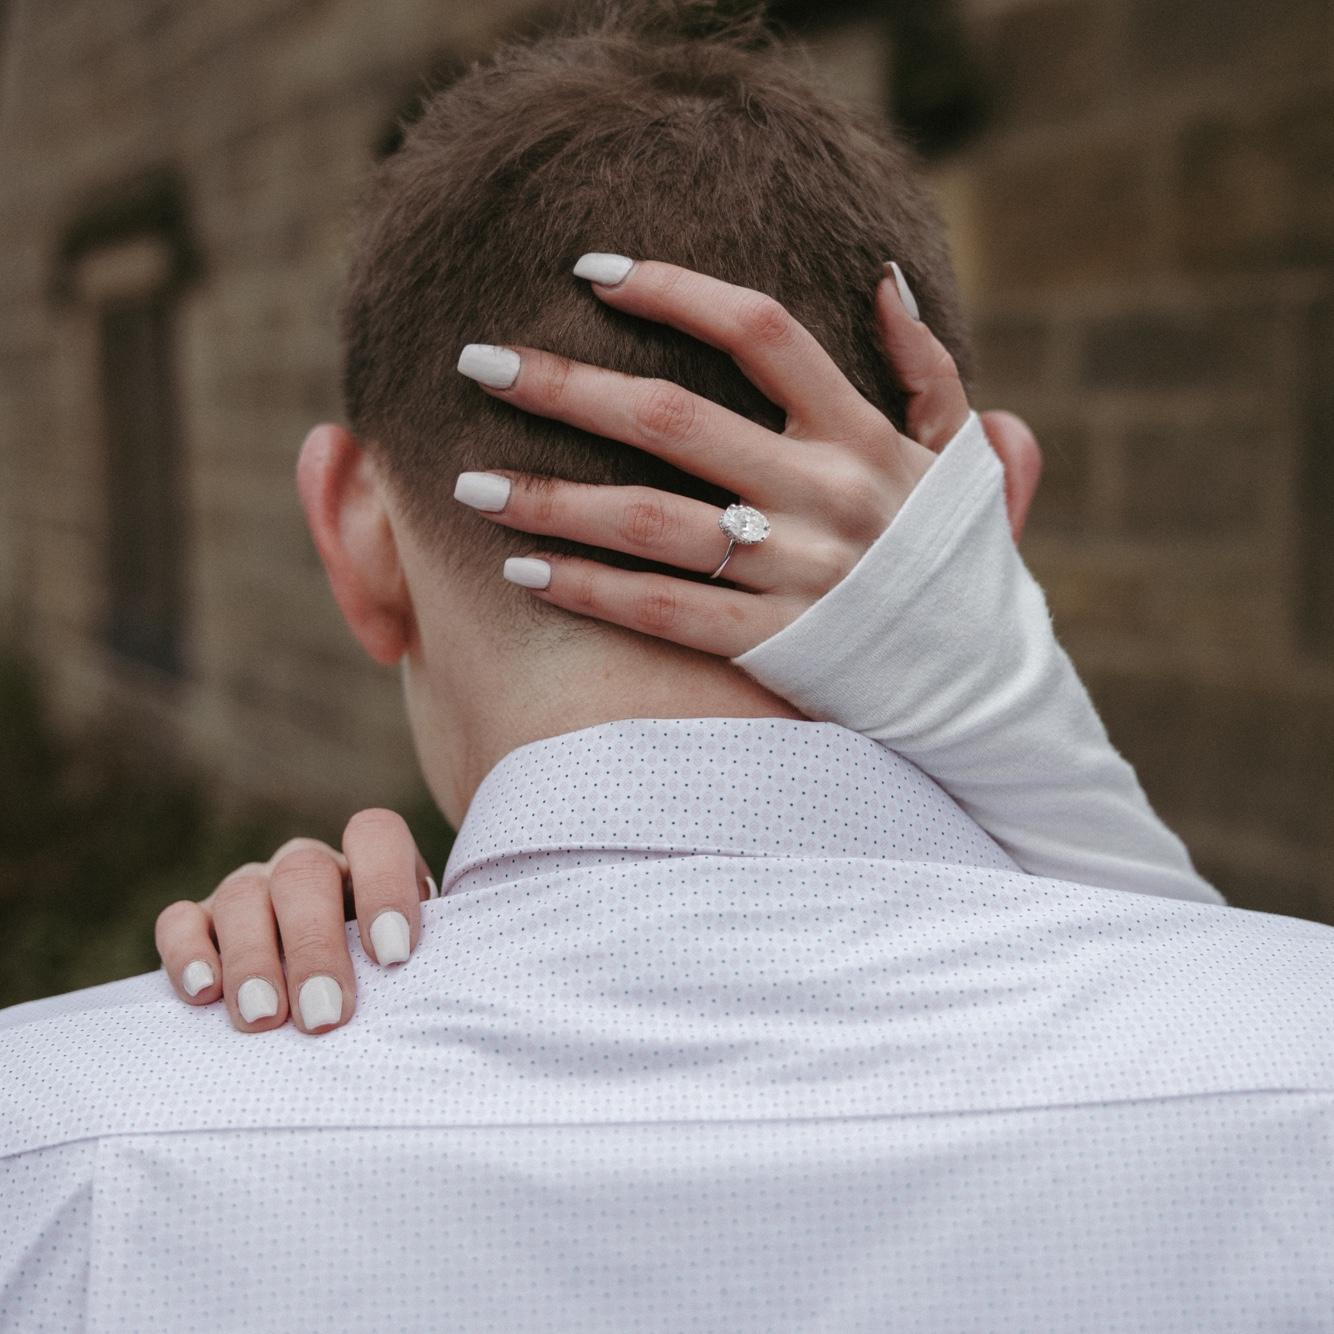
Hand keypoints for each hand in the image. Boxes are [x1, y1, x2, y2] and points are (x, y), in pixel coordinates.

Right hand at [154, 809, 435, 1034]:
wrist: (332, 1000)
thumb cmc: (383, 985)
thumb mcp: (416, 963)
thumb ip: (426, 960)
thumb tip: (438, 993)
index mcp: (368, 861)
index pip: (375, 834)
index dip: (385, 884)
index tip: (394, 955)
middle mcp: (307, 866)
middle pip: (304, 875)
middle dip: (315, 946)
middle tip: (326, 1016)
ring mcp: (251, 889)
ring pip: (242, 895)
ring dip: (253, 959)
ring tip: (265, 1019)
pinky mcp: (199, 923)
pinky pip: (180, 920)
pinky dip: (186, 952)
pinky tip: (203, 993)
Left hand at [452, 257, 1041, 654]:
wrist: (980, 691)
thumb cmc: (959, 568)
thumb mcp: (962, 461)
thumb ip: (932, 372)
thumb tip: (887, 281)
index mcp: (863, 436)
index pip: (760, 333)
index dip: (674, 291)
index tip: (590, 270)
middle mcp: (822, 494)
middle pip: (674, 419)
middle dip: (567, 386)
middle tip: (478, 363)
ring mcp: (793, 573)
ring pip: (650, 521)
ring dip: (551, 498)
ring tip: (465, 484)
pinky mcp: (769, 644)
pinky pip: (664, 611)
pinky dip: (590, 589)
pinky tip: (523, 570)